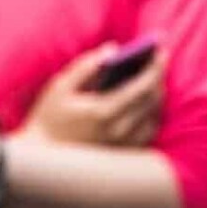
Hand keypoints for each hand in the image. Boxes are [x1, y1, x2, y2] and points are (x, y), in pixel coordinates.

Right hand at [22, 44, 165, 148]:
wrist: (45, 159)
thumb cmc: (49, 119)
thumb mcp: (60, 87)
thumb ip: (86, 65)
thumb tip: (112, 49)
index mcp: (104, 111)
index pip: (142, 86)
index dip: (155, 67)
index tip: (161, 51)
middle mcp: (120, 130)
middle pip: (152, 100)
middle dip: (158, 77)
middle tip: (159, 60)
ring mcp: (125, 144)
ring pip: (154, 115)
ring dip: (157, 94)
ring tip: (153, 78)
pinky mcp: (125, 153)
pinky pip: (150, 131)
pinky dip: (153, 112)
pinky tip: (147, 101)